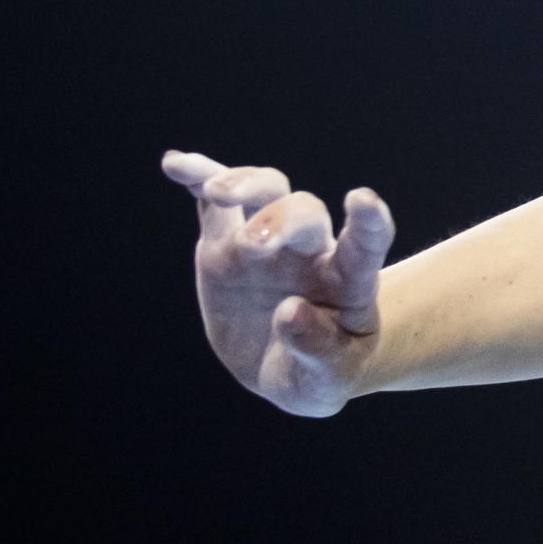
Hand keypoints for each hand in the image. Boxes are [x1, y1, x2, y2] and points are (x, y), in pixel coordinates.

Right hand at [162, 149, 395, 417]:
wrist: (292, 367)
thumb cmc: (321, 372)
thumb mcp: (326, 379)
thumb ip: (316, 348)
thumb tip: (291, 312)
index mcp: (348, 283)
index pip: (366, 244)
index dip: (366, 221)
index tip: (361, 199)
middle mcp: (311, 251)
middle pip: (304, 214)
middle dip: (278, 221)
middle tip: (252, 246)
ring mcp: (268, 243)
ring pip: (266, 193)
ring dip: (244, 185)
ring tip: (216, 192)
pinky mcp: (224, 246)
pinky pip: (214, 204)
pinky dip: (200, 178)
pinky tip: (176, 164)